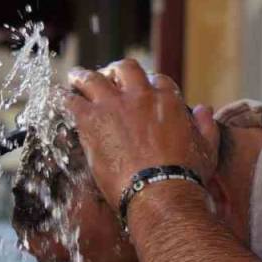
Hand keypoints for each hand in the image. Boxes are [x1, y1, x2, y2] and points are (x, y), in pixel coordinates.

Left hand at [64, 59, 218, 209]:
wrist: (161, 193)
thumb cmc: (185, 177)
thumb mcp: (206, 150)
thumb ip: (206, 127)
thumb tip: (204, 110)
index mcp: (168, 101)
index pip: (156, 80)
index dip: (148, 85)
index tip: (142, 94)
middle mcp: (140, 96)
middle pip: (125, 68)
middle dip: (116, 71)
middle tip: (108, 79)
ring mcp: (113, 106)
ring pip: (93, 77)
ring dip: (83, 76)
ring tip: (76, 79)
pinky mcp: (91, 121)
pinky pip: (68, 100)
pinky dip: (60, 97)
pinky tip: (55, 98)